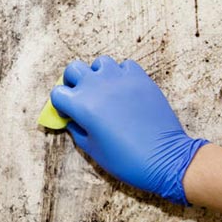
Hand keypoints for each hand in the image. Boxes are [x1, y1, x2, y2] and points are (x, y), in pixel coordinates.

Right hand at [50, 56, 207, 204]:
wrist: (163, 158)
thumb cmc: (125, 159)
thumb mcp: (91, 149)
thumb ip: (76, 129)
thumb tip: (72, 119)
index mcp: (81, 105)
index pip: (57, 93)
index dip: (61, 104)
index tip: (70, 113)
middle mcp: (97, 86)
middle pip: (73, 69)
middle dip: (72, 81)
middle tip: (81, 95)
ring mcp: (119, 79)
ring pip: (99, 62)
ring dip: (97, 74)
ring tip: (105, 90)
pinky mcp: (140, 78)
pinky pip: (125, 65)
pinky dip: (121, 74)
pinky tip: (124, 89)